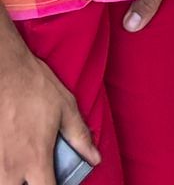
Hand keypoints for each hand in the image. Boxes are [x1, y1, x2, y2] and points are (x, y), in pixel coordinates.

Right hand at [0, 30, 99, 184]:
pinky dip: (4, 171)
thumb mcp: (65, 108)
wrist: (5, 70)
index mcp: (36, 159)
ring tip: (24, 171)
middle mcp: (12, 167)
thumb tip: (95, 158)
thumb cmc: (35, 87)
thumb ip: (80, 136)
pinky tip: (10, 161)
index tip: (57, 182)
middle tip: (39, 176)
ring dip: (15, 181)